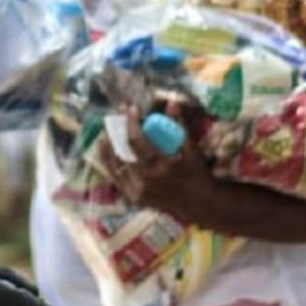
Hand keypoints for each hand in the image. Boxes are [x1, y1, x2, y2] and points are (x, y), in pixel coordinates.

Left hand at [100, 105, 217, 219]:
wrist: (201, 204)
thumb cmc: (197, 173)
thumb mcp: (192, 149)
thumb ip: (180, 125)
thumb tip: (172, 101)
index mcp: (163, 166)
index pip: (137, 141)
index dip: (130, 122)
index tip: (129, 108)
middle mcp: (148, 180)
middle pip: (122, 152)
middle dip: (115, 132)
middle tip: (113, 118)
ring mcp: (139, 191)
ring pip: (115, 167)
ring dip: (108, 149)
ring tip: (105, 134)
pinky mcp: (136, 198)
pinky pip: (117, 179)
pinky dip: (110, 165)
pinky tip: (107, 153)